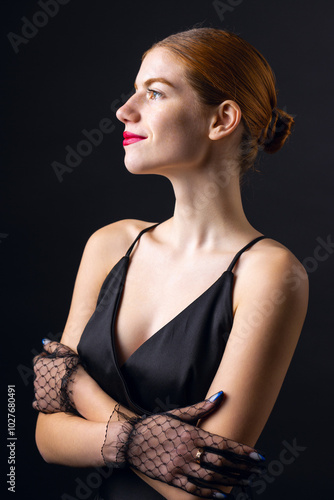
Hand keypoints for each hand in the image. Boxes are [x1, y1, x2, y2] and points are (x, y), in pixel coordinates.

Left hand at [32, 340, 79, 413]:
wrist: (80, 390)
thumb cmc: (73, 369)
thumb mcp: (65, 352)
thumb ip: (52, 346)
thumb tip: (43, 342)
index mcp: (39, 365)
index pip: (38, 360)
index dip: (46, 359)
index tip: (55, 362)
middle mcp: (36, 379)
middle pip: (39, 374)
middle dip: (46, 373)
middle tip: (60, 374)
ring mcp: (38, 393)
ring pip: (39, 388)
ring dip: (46, 386)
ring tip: (59, 386)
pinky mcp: (42, 405)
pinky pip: (39, 402)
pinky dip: (45, 400)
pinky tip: (54, 397)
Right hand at [102, 393, 264, 498]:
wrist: (130, 441)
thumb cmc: (155, 425)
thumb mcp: (178, 413)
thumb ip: (200, 408)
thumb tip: (221, 396)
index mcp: (191, 434)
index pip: (223, 444)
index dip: (243, 451)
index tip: (258, 456)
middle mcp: (188, 451)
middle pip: (221, 463)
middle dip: (242, 467)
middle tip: (257, 470)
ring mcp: (180, 467)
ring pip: (211, 478)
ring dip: (231, 481)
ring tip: (246, 482)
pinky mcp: (171, 479)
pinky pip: (194, 489)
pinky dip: (210, 493)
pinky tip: (222, 494)